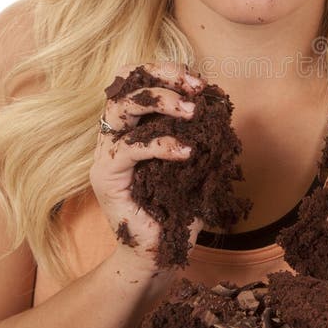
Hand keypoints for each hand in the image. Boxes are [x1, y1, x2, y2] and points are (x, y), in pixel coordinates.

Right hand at [90, 63, 204, 271]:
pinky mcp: (105, 176)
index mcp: (133, 127)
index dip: (166, 72)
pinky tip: (187, 151)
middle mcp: (115, 135)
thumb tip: (221, 108)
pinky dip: (161, 144)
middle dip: (163, 77)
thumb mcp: (194, 165)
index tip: (198, 81)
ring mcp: (106, 154)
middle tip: (197, 88)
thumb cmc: (176, 211)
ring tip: (192, 111)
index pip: (137, 81)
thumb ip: (200, 136)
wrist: (157, 255)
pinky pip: (130, 148)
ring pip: (121, 107)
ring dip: (161, 101)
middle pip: (126, 84)